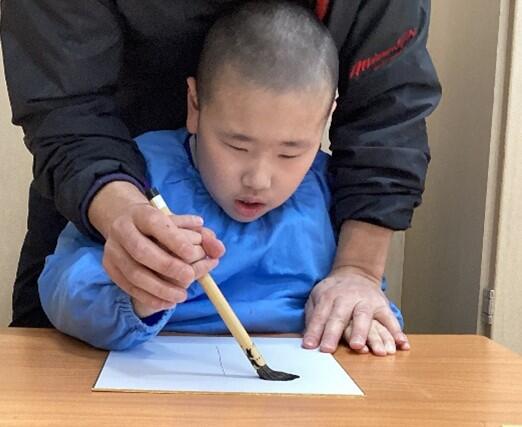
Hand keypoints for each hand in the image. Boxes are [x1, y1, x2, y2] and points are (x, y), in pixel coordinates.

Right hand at [88, 182, 225, 311]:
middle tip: (189, 277)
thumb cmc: (162, 227)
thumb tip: (218, 250)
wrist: (127, 225)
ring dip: (160, 288)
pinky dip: (149, 297)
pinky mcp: (109, 267)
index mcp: (142, 213)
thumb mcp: (183, 225)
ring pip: (134, 273)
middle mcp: (123, 229)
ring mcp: (113, 249)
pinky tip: (168, 302)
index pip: (157, 224)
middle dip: (168, 266)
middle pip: (141, 250)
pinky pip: (128, 286)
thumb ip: (204, 236)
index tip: (193, 254)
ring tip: (181, 295)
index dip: (175, 240)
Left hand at [302, 266, 408, 354]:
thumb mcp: (317, 297)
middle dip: (333, 333)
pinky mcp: (382, 306)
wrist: (356, 274)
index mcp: (329, 296)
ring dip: (361, 332)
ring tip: (359, 348)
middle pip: (339, 316)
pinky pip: (390, 320)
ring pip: (364, 317)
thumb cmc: (333, 291)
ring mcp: (366, 301)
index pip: (320, 315)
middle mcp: (348, 298)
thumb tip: (307, 338)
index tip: (309, 346)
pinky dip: (396, 332)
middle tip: (327, 349)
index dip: (314, 331)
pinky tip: (400, 345)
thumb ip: (312, 315)